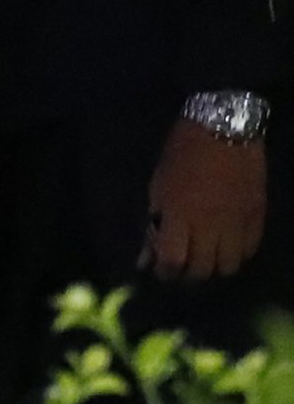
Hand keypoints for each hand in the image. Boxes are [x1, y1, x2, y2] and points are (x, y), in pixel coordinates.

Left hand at [146, 120, 266, 280]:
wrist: (225, 128)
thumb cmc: (182, 151)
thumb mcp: (158, 184)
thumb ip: (155, 223)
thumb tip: (146, 256)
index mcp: (180, 213)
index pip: (173, 260)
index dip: (165, 271)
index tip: (160, 269)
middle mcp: (210, 224)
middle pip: (202, 269)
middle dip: (188, 275)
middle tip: (181, 268)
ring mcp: (237, 222)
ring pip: (228, 266)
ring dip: (213, 268)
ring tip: (204, 259)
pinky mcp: (257, 218)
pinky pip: (249, 251)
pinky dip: (236, 256)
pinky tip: (225, 248)